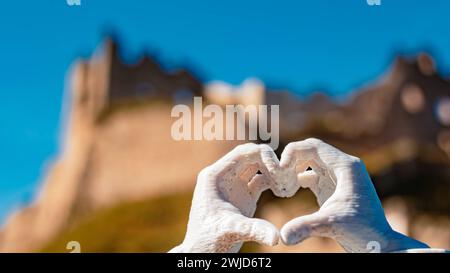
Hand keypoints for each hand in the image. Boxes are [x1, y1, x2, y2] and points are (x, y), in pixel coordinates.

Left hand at [169, 143, 279, 252]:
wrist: (203, 254)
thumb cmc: (209, 241)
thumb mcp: (231, 231)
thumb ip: (254, 229)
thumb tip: (276, 237)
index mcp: (215, 176)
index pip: (241, 153)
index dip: (262, 154)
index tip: (280, 165)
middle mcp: (224, 177)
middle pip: (251, 156)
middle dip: (271, 162)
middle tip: (287, 174)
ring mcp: (234, 186)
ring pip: (257, 168)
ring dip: (274, 171)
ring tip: (289, 183)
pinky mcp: (243, 196)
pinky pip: (261, 181)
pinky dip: (274, 182)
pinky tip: (286, 190)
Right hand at [279, 138, 429, 251]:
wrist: (378, 243)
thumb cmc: (363, 231)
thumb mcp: (332, 224)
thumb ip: (306, 226)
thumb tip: (283, 236)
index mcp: (346, 166)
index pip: (314, 146)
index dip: (293, 152)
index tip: (280, 167)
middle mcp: (343, 167)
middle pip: (310, 151)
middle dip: (291, 160)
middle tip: (277, 175)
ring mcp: (338, 177)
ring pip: (309, 162)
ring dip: (293, 169)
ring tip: (282, 184)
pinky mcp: (332, 188)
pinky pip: (311, 175)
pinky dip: (297, 179)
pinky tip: (289, 191)